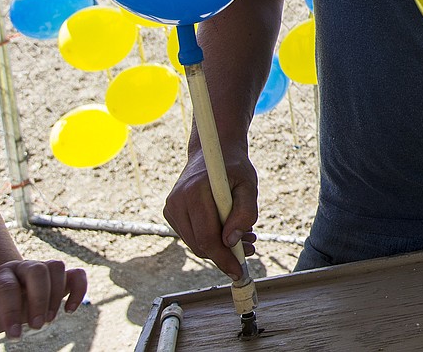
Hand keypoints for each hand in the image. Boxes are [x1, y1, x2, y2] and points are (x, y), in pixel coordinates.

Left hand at [0, 259, 86, 337]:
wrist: (1, 289)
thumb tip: (25, 318)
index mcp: (0, 277)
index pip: (7, 288)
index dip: (11, 312)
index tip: (14, 335)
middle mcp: (22, 267)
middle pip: (37, 271)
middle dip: (40, 300)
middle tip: (37, 326)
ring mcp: (43, 268)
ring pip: (57, 267)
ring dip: (56, 295)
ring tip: (49, 319)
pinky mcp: (60, 276)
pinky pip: (77, 274)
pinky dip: (79, 290)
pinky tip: (70, 309)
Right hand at [164, 147, 258, 279]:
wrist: (213, 151)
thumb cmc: (234, 167)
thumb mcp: (249, 184)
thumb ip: (245, 212)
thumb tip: (232, 242)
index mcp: (194, 192)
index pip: (207, 238)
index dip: (224, 258)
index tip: (238, 271)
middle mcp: (177, 201)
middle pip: (200, 245)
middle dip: (225, 254)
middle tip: (251, 248)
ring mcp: (171, 208)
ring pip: (195, 243)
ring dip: (220, 247)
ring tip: (246, 238)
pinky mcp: (171, 212)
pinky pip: (192, 235)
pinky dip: (210, 239)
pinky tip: (230, 231)